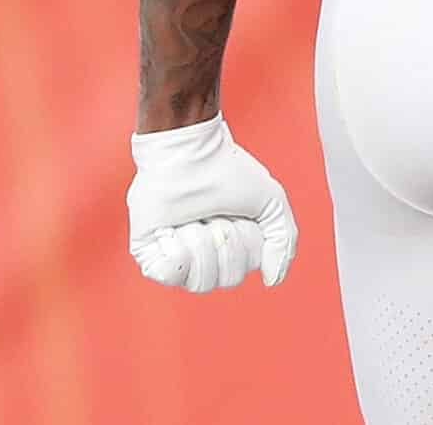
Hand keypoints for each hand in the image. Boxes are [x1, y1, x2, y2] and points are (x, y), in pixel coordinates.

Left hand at [127, 114, 297, 292]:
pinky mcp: (150, 251)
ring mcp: (175, 255)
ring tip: (194, 218)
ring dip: (201, 244)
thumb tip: (272, 279)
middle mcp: (203, 256)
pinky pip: (167, 275)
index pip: (241, 272)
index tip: (238, 215)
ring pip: (196, 280)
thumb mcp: (271, 202)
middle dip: (224, 243)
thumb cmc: (228, 170)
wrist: (190, 152)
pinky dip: (176, 252)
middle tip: (215, 214)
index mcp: (230, 248)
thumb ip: (283, 242)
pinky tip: (174, 229)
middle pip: (222, 280)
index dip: (245, 244)